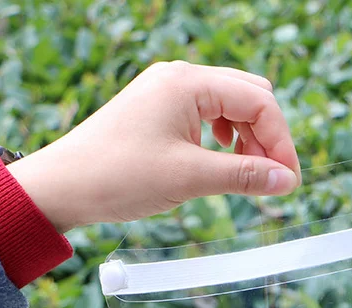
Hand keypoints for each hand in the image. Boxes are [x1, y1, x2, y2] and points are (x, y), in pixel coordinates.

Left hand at [7, 61, 300, 232]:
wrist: (62, 186)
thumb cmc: (119, 176)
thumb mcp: (190, 177)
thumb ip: (245, 176)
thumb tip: (287, 181)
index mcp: (189, 82)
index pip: (259, 102)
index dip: (282, 142)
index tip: (289, 181)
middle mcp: (181, 78)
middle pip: (250, 97)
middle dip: (268, 137)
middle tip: (271, 179)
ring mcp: (169, 91)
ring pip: (231, 105)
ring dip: (249, 139)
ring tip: (247, 174)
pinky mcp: (160, 109)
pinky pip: (209, 114)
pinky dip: (226, 138)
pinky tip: (222, 160)